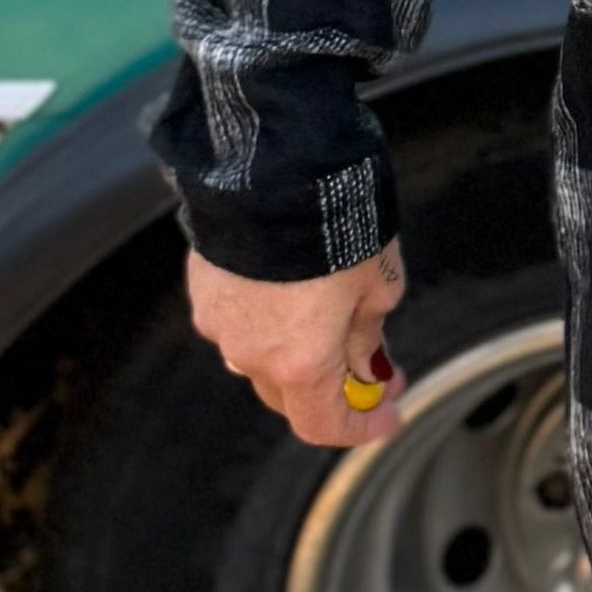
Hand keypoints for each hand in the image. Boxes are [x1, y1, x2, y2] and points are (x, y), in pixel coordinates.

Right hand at [187, 239, 407, 447]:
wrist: (273, 164)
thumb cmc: (337, 223)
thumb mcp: (378, 284)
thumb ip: (368, 335)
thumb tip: (366, 363)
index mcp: (299, 363)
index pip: (323, 425)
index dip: (360, 427)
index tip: (388, 415)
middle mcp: (251, 354)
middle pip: (291, 397)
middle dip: (335, 390)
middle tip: (377, 369)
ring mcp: (219, 323)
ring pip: (261, 359)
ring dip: (297, 355)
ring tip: (336, 322)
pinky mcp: (203, 289)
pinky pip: (239, 323)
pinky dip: (269, 322)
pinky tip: (296, 292)